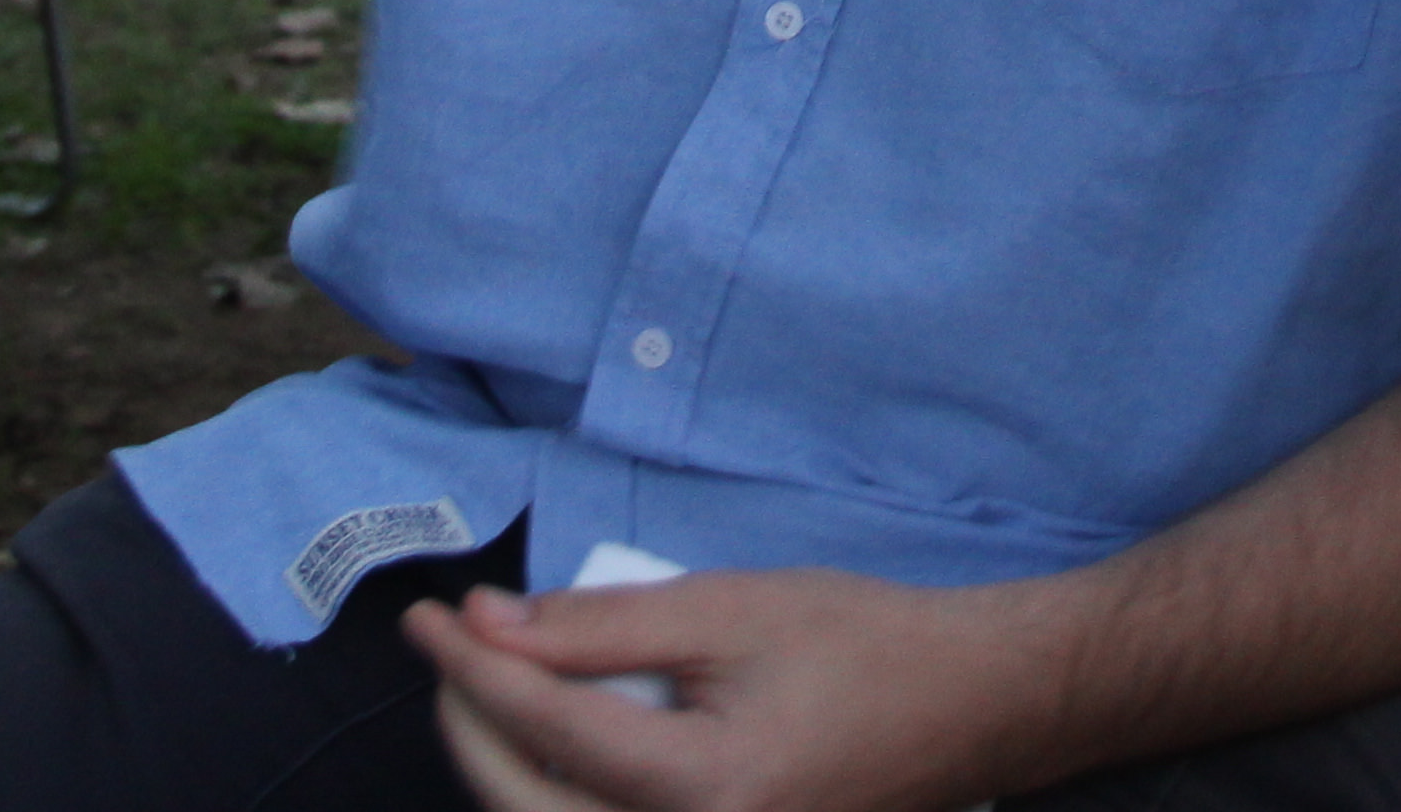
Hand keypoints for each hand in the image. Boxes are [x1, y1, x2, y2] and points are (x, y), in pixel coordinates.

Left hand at [403, 566, 1061, 811]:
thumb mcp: (732, 609)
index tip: (430, 617)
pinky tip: (552, 731)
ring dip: (505, 763)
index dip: (472, 669)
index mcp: (703, 791)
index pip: (545, 729)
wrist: (970, 703)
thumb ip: (604, 626)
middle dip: (470, 724)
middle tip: (452, 649)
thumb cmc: (865, 643)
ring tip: (491, 684)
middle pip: (526, 806)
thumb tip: (493, 625)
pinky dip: (559, 788)